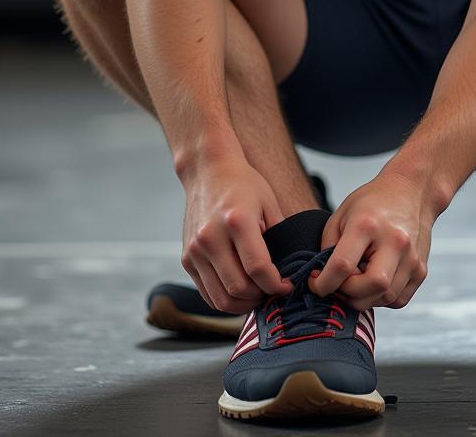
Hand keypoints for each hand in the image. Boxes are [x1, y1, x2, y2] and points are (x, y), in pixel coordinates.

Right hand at [180, 155, 293, 313]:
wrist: (208, 171)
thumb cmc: (243, 184)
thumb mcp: (269, 202)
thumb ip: (279, 236)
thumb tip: (289, 269)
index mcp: (237, 221)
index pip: (258, 268)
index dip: (276, 284)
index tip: (286, 286)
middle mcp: (211, 237)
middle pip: (238, 288)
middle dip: (260, 297)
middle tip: (273, 292)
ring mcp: (195, 250)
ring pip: (220, 298)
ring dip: (242, 305)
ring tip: (258, 295)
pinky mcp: (186, 258)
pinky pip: (207, 293)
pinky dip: (225, 300)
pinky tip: (240, 292)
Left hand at [309, 170, 432, 310]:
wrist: (410, 191)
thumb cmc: (373, 202)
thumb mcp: (341, 215)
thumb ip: (329, 248)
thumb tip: (324, 280)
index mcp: (368, 225)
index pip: (342, 266)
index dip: (323, 283)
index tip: (316, 283)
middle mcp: (395, 242)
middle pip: (370, 287)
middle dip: (348, 294)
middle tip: (341, 282)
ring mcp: (412, 258)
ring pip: (385, 298)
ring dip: (365, 297)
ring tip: (359, 277)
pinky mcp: (421, 270)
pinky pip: (398, 300)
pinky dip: (382, 297)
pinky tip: (375, 278)